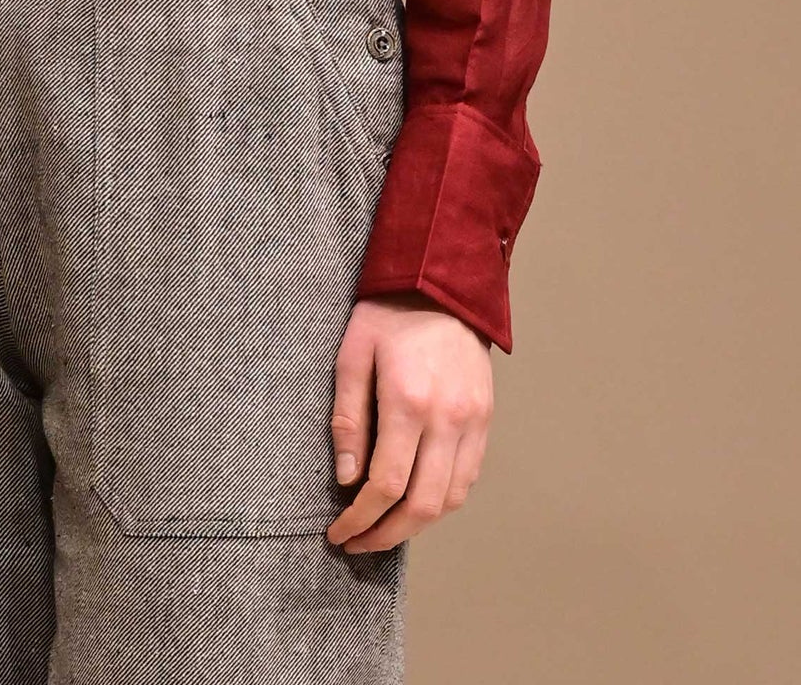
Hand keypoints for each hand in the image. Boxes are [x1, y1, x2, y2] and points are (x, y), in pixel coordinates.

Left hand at [325, 293, 493, 551]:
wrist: (443, 282)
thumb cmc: (388, 314)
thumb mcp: (352, 355)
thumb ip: (348, 419)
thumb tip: (348, 478)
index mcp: (408, 401)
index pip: (386, 484)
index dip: (361, 519)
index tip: (339, 533)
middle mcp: (448, 418)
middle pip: (422, 504)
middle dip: (387, 534)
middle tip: (359, 543)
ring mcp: (473, 420)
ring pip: (451, 498)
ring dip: (418, 524)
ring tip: (385, 529)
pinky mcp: (486, 417)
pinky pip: (469, 476)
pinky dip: (443, 499)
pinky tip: (417, 501)